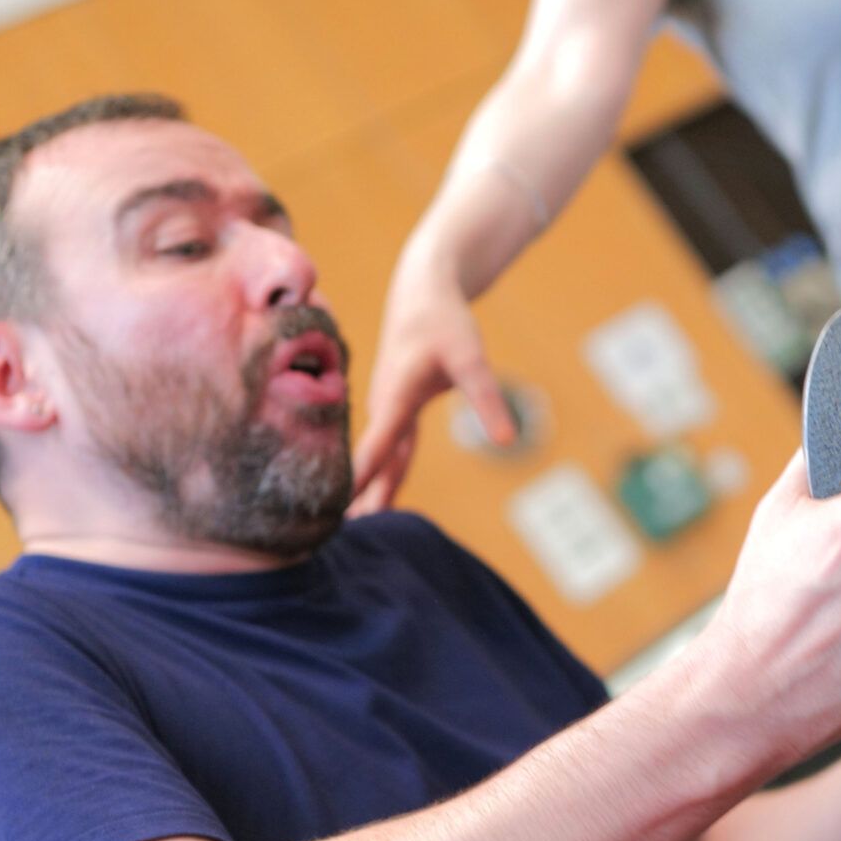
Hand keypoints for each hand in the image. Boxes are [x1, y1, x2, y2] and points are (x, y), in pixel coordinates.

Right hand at [351, 267, 515, 513]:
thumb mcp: (471, 358)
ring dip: (366, 495)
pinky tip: (376, 503)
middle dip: (356, 503)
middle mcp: (384, 409)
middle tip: (334, 547)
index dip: (358, 483)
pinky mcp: (397, 411)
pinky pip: (386, 453)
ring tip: (353, 537)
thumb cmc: (446, 321)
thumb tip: (507, 441)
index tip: (338, 517)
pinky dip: (380, 477)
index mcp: (395, 399)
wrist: (422, 292)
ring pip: (376, 461)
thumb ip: (486, 399)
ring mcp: (388, 411)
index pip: (374, 450)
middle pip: (370, 465)